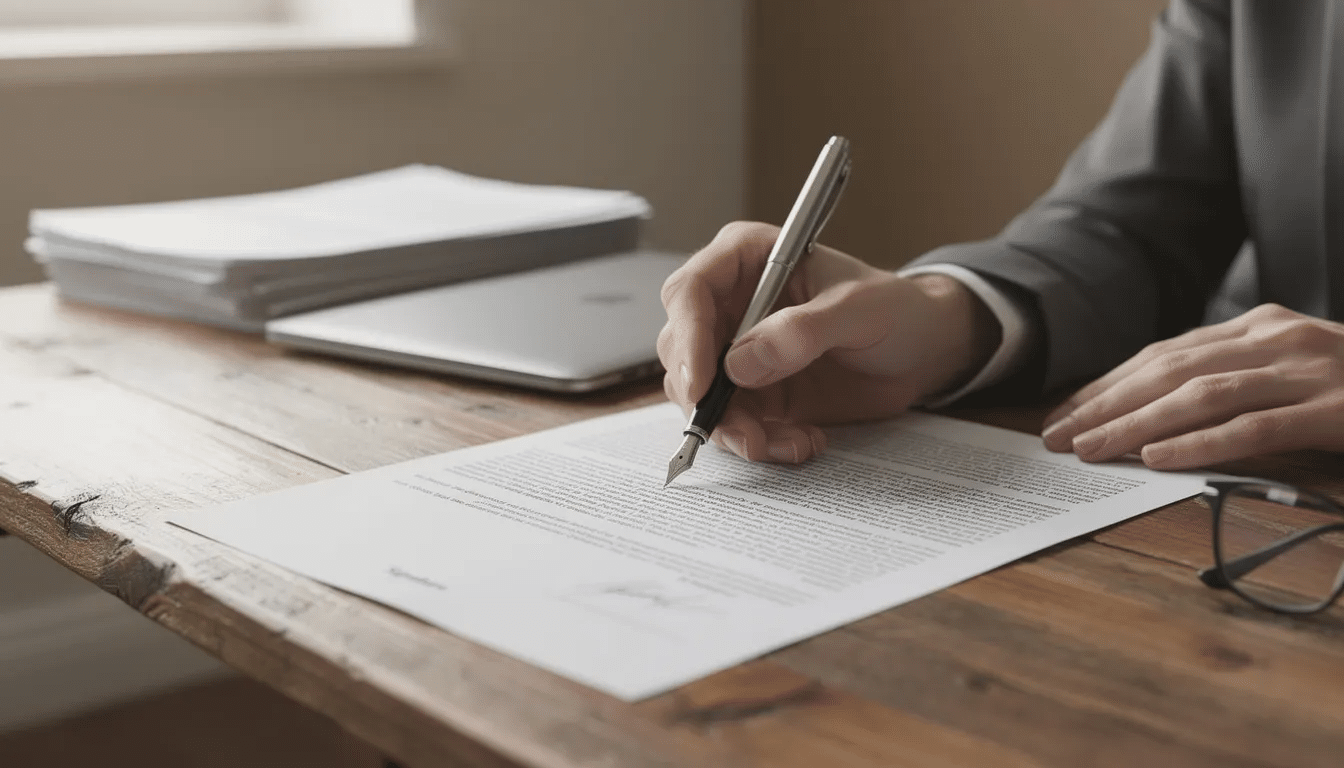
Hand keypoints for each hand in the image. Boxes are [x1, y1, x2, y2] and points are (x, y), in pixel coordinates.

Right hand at [657, 221, 998, 462]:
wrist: (922, 351)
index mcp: (746, 258)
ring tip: (787, 445)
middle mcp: (730, 304)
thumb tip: (740, 363)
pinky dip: (761, 443)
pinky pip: (733, 424)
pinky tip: (802, 443)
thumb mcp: (861, 308)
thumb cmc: (896, 308)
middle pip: (681, 351)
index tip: (702, 382)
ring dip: (736, 430)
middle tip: (745, 434)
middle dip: (707, 399)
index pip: (690, 292)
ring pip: (700, 396)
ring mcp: (736, 351)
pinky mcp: (752, 393)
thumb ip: (803, 330)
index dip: (687, 337)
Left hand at [1041, 303, 1343, 468]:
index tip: (1065, 413)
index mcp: (1262, 328)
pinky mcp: (1337, 409)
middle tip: (1056, 436)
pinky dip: (1201, 442)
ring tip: (1090, 449)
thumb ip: (1235, 387)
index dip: (1108, 385)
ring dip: (1137, 423)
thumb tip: (1154, 420)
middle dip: (1105, 404)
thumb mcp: (1291, 378)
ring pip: (1202, 394)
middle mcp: (1279, 338)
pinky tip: (1158, 459)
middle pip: (1169, 370)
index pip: (1164, 354)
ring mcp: (1309, 370)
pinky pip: (1255, 427)